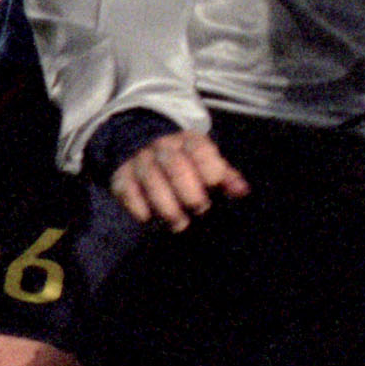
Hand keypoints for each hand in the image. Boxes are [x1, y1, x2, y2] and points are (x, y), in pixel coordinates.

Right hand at [110, 129, 247, 230]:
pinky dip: (138, 206)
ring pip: (151, 179)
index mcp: (189, 141)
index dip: (209, 169)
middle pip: (175, 166)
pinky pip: (127, 189)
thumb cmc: (187, 164)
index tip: (214, 188)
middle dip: (189, 192)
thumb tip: (243, 192)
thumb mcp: (209, 164)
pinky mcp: (121, 174)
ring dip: (166, 205)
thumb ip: (227, 178)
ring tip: (179, 224)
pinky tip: (149, 219)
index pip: (200, 150)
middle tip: (199, 210)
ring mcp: (140, 159)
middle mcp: (163, 147)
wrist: (145, 147)